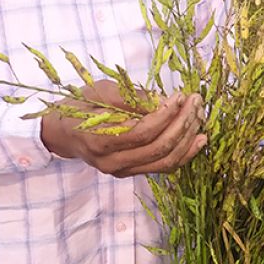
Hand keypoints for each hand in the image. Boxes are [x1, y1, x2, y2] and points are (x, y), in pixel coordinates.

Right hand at [40, 79, 207, 176]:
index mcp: (98, 140)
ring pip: (164, 161)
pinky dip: (184, 153)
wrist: (63, 131)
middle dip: (182, 124)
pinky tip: (199, 139)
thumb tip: (162, 100)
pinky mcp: (132, 172)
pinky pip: (163, 167)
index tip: (180, 96)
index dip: (164, 115)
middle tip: (196, 101)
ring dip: (187, 139)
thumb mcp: (100, 91)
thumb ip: (129, 97)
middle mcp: (111, 162)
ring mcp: (122, 171)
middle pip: (157, 148)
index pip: (140, 133)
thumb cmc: (80, 106)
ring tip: (200, 117)